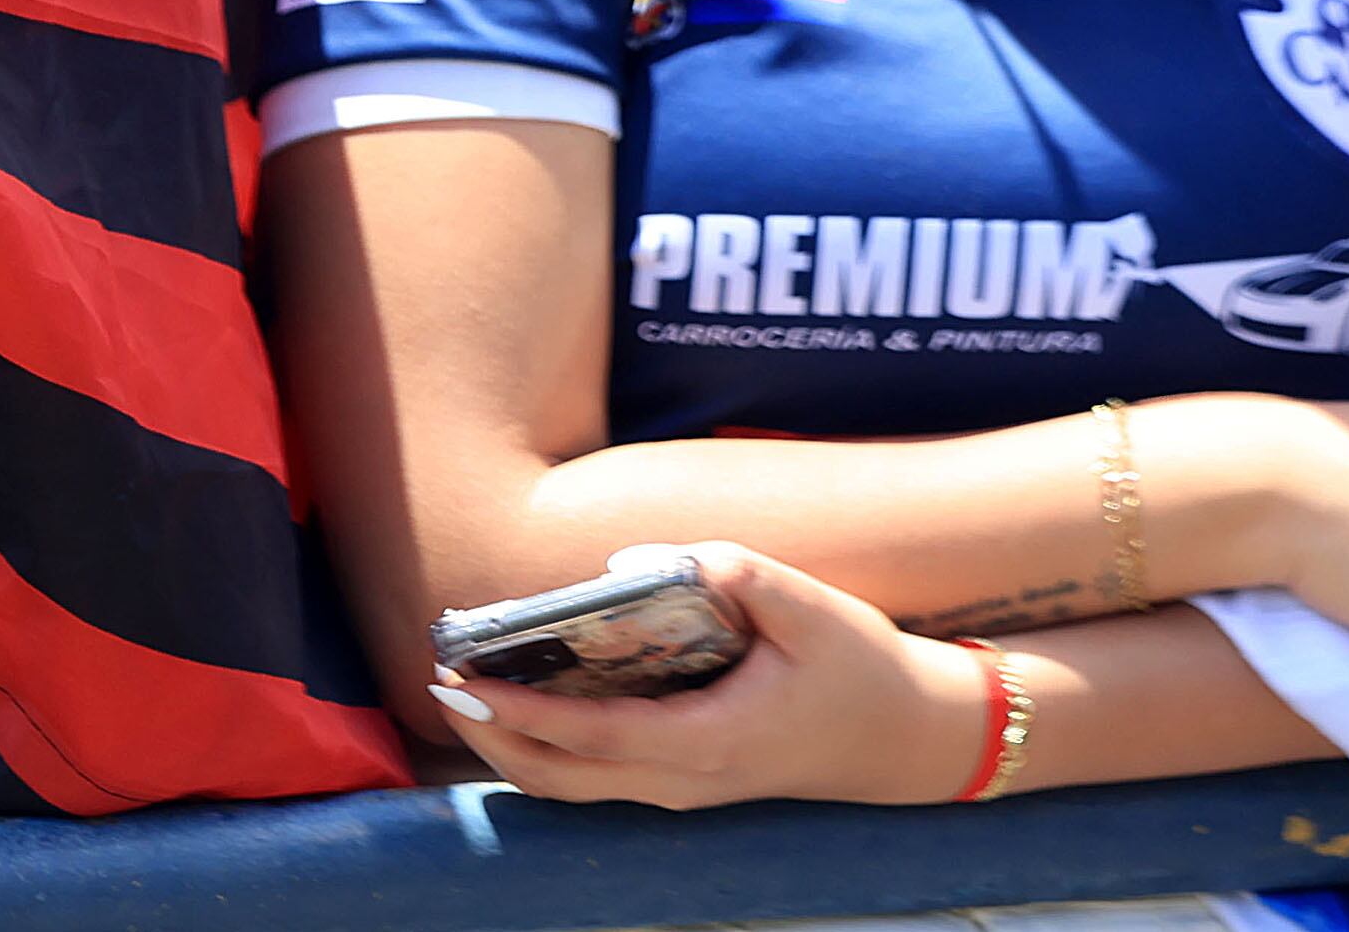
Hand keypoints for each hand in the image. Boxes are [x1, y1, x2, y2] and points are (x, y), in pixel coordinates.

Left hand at [426, 543, 993, 808]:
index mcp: (710, 742)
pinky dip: (549, 751)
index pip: (591, 736)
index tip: (465, 677)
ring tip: (466, 690)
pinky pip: (598, 779)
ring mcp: (685, 789)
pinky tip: (524, 706)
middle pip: (562, 777)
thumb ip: (743, 577)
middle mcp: (687, 780)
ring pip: (574, 788)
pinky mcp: (687, 780)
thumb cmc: (862, 670)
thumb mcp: (814, 611)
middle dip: (493, 735)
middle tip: (440, 681)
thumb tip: (661, 559)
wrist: (908, 737)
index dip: (520, 711)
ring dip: (513, 747)